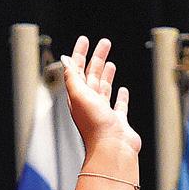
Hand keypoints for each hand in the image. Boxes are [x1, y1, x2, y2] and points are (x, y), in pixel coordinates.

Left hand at [60, 36, 139, 158]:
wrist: (113, 148)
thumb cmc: (95, 125)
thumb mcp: (79, 95)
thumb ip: (72, 77)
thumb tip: (65, 60)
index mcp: (78, 96)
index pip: (77, 69)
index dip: (80, 54)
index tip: (85, 40)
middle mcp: (90, 103)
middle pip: (92, 75)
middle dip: (97, 58)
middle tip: (105, 43)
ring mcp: (104, 112)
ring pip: (104, 88)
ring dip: (106, 75)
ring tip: (110, 63)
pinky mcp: (118, 121)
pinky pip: (119, 105)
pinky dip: (120, 96)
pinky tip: (122, 89)